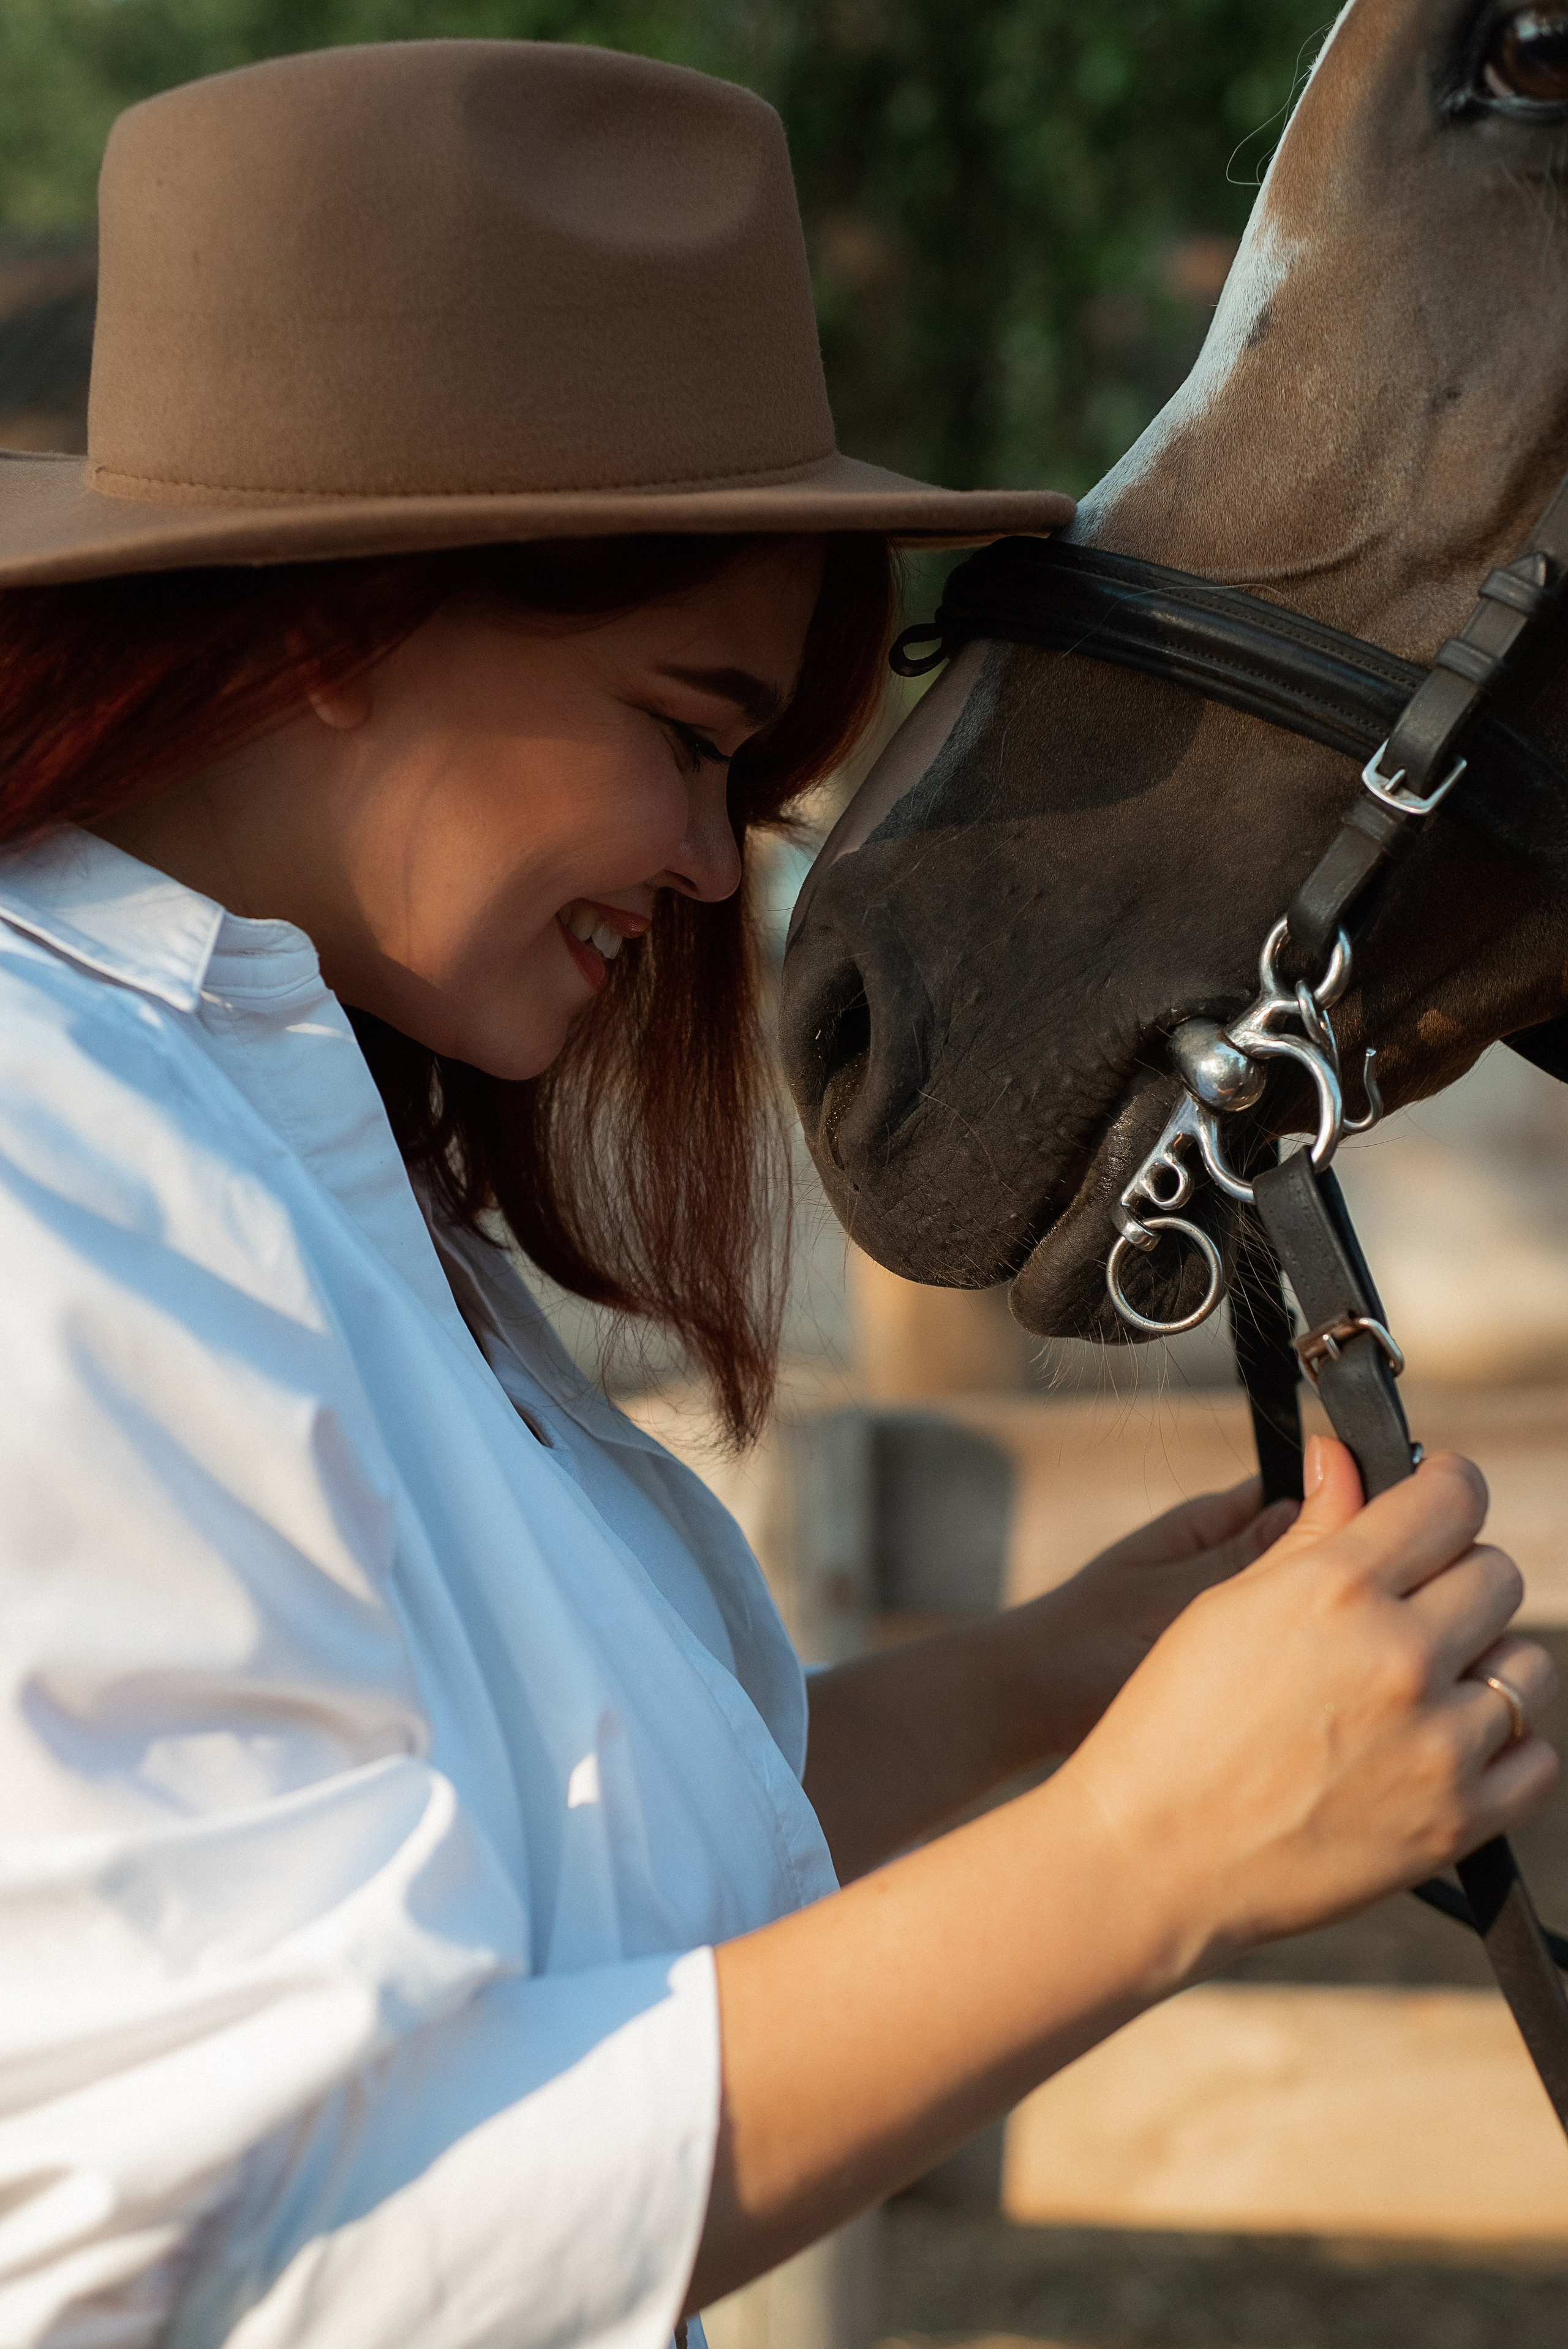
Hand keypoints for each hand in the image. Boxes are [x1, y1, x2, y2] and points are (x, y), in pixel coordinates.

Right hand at [1065, 1438, 1559, 1977]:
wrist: (1153, 1858)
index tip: (1439, 1497)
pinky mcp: (1457, 1821)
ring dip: (1486, 1663)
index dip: (1450, 1486)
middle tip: (1414, 1605)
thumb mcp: (1228, 1607)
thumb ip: (1310, 1531)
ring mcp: (1437, 1743)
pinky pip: (1536, 1759)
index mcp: (1338, 1589)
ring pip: (1528, 1667)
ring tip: (1425, 1686)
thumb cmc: (1173, 1726)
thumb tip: (1343, 1458)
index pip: (1453, 1501)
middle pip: (1497, 1575)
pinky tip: (1444, 1745)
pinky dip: (1503, 1747)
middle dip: (1460, 1576)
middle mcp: (1401, 1657)